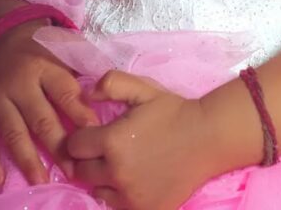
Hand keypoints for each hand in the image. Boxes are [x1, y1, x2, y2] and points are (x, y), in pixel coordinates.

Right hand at [0, 19, 99, 186]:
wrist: (4, 38)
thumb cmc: (42, 50)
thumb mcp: (63, 49)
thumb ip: (81, 69)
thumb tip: (108, 91)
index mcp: (44, 67)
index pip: (64, 92)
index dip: (79, 113)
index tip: (94, 132)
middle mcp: (19, 84)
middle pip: (40, 119)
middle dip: (57, 146)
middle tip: (72, 169)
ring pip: (13, 133)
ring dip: (27, 159)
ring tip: (40, 180)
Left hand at [67, 70, 212, 209]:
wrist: (207, 137)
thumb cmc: (174, 111)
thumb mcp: (144, 89)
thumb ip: (113, 84)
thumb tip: (86, 93)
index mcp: (112, 141)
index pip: (73, 146)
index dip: (81, 137)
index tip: (93, 133)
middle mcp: (115, 172)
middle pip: (80, 171)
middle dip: (88, 158)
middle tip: (107, 148)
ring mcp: (129, 196)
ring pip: (97, 190)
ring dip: (102, 178)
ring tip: (122, 163)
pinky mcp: (143, 209)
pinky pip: (117, 204)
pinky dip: (120, 193)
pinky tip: (134, 178)